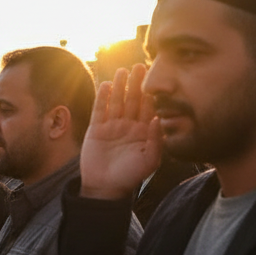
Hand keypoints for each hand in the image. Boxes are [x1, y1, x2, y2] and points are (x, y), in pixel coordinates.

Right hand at [81, 64, 162, 199]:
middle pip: (133, 100)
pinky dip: (103, 97)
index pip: (148, 108)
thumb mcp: (150, 160)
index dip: (151, 94)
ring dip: (120, 86)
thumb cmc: (130, 176)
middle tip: (140, 66)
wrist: (106, 188)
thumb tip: (159, 118)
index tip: (155, 78)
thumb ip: (156, 139)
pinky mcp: (96, 129)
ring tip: (123, 71)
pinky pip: (100, 110)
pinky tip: (107, 85)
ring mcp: (112, 126)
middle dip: (136, 84)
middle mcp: (128, 126)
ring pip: (117, 102)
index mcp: (144, 132)